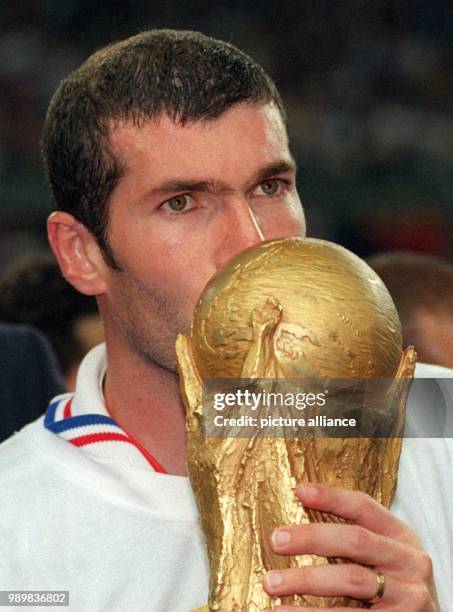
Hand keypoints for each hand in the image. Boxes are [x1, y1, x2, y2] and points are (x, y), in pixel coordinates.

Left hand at [263, 482, 439, 610]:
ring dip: (306, 579)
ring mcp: (409, 595)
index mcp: (401, 536)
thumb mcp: (387, 554)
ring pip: (351, 579)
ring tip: (272, 583)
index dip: (332, 497)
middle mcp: (409, 561)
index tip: (299, 491)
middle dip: (311, 538)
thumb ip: (356, 538)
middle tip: (276, 540)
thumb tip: (296, 527)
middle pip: (355, 540)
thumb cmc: (396, 585)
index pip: (364, 507)